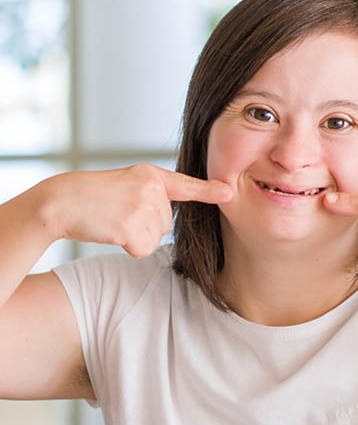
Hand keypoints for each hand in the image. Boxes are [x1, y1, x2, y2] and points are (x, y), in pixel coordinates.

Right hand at [43, 164, 232, 257]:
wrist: (61, 201)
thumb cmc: (92, 196)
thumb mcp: (126, 184)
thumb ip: (151, 195)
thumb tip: (167, 220)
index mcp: (150, 175)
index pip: (185, 185)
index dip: (208, 190)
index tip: (229, 192)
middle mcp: (151, 188)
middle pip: (166, 223)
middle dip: (145, 225)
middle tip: (119, 213)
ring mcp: (143, 206)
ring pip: (155, 237)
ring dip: (136, 236)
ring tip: (113, 220)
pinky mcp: (133, 225)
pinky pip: (143, 249)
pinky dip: (129, 247)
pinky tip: (112, 231)